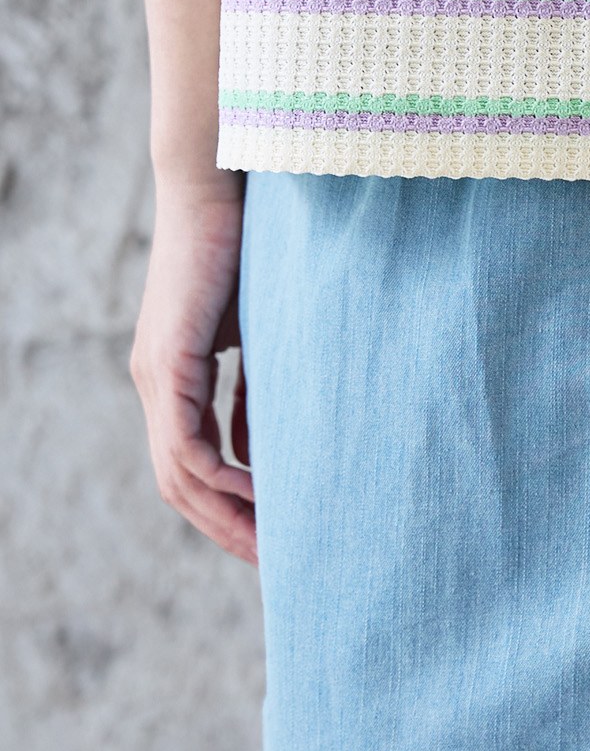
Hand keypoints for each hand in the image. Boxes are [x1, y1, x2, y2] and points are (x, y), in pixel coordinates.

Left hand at [129, 179, 256, 563]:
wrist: (220, 188)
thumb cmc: (249, 248)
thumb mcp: (258, 337)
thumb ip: (254, 394)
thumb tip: (257, 454)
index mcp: (172, 378)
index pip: (188, 465)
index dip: (224, 508)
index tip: (270, 536)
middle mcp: (155, 383)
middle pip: (178, 485)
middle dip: (225, 529)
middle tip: (273, 562)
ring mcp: (156, 376)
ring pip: (178, 474)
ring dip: (222, 516)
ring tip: (269, 543)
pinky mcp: (168, 363)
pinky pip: (186, 444)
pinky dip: (219, 478)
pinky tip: (259, 495)